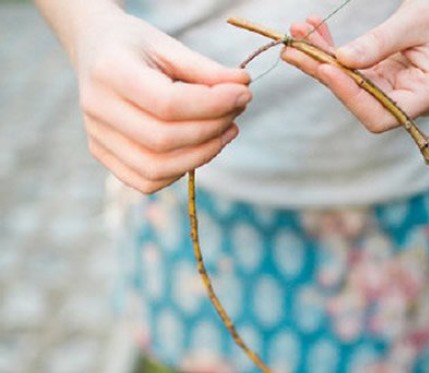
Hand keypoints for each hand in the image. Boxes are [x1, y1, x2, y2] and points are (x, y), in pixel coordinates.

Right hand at [74, 9, 250, 192]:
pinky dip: (180, 171)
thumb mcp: (170, 46)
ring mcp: (96, 136)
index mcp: (110, 71)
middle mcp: (96, 108)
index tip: (243, 94)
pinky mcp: (102, 154)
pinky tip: (201, 148)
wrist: (95, 50)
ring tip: (226, 131)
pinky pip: (146, 181)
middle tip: (237, 112)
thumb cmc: (137, 46)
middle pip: (163, 139)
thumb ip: (206, 69)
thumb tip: (244, 86)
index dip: (212, 104)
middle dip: (211, 129)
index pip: (167, 103)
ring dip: (202, 155)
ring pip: (155, 168)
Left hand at [282, 0, 428, 132]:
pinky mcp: (383, 72)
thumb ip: (379, 43)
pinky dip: (330, 47)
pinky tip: (312, 28)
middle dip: (324, 71)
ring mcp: (395, 86)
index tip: (326, 67)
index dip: (351, 95)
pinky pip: (351, 65)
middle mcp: (410, 98)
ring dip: (320, 57)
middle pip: (358, 98)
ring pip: (349, 81)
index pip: (381, 113)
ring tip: (297, 32)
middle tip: (294, 47)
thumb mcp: (415, 21)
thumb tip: (341, 60)